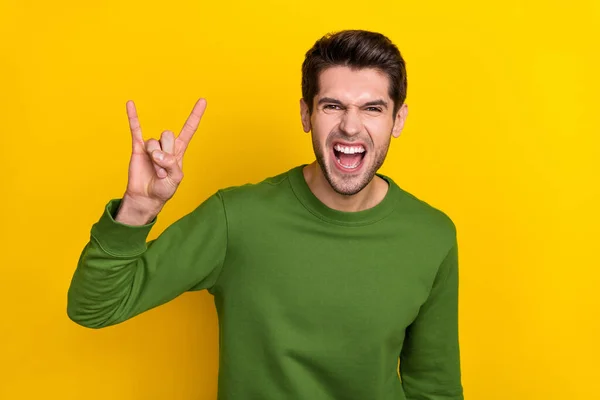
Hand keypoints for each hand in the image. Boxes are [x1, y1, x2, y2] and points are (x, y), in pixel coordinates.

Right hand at [115, 98, 206, 224]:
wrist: (146, 197)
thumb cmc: (164, 188)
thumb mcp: (175, 179)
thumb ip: (171, 165)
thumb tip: (157, 154)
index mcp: (178, 150)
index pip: (189, 129)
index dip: (195, 115)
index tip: (203, 100)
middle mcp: (165, 145)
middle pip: (168, 135)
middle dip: (166, 154)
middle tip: (163, 170)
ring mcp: (151, 146)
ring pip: (154, 142)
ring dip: (154, 159)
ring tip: (155, 171)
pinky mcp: (138, 148)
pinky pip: (135, 129)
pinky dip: (133, 117)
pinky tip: (131, 103)